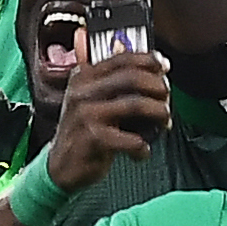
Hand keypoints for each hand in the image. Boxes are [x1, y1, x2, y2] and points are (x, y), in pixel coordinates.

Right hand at [45, 49, 173, 192]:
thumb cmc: (84, 133)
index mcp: (84, 77)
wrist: (60, 167)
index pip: (122, 58)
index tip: (164, 67)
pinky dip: (143, 147)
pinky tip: (141, 151)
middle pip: (132, 78)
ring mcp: (86, 114)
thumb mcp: (94, 101)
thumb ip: (117, 82)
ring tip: (163, 123)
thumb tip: (154, 64)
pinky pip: (131, 139)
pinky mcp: (92, 138)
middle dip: (159, 88)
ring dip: (159, 113)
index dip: (149, 60)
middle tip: (166, 100)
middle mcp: (82, 91)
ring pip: (136, 104)